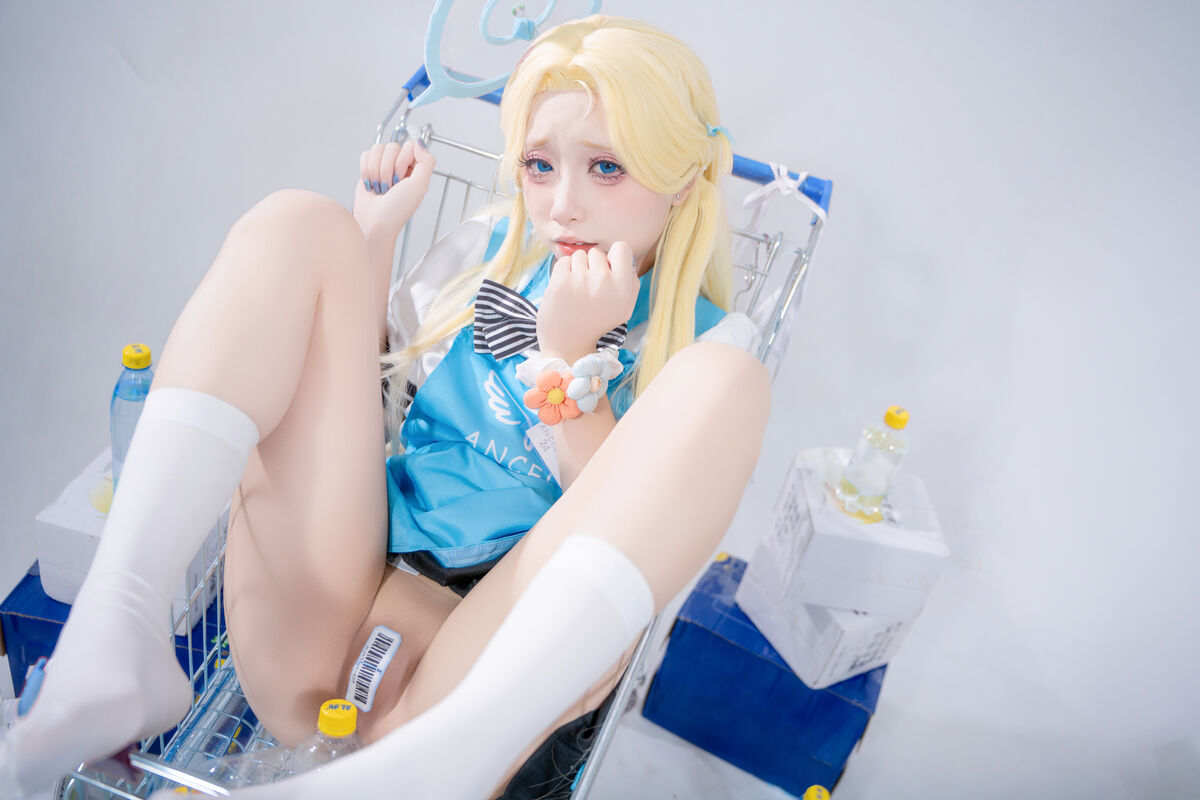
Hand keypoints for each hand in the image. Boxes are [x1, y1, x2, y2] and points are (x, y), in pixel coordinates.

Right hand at [353, 139, 434, 244]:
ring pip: (377, 149)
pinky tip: (371, 184)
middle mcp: (400, 164)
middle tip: (391, 187)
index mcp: (416, 168)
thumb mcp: (420, 186)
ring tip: (381, 187)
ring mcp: (384, 165)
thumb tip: (419, 142)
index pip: (409, 146)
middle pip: (392, 147)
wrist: (375, 221)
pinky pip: (366, 155)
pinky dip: (366, 170)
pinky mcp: (369, 168)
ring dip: (377, 171)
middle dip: (388, 169)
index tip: (402, 179)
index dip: (402, 161)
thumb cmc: (397, 209)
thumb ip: (426, 161)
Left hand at [537, 242, 638, 360]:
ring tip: (576, 290)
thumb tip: (628, 262)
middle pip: (597, 252)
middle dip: (592, 266)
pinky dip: (562, 272)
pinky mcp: (561, 282)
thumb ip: (631, 283)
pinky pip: (563, 261)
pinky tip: (565, 290)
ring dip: (576, 269)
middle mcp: (605, 282)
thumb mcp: (624, 308)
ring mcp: (581, 281)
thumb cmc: (596, 324)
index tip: (606, 270)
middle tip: (588, 288)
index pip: (622, 248)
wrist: (568, 345)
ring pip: (579, 256)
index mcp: (623, 287)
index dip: (612, 257)